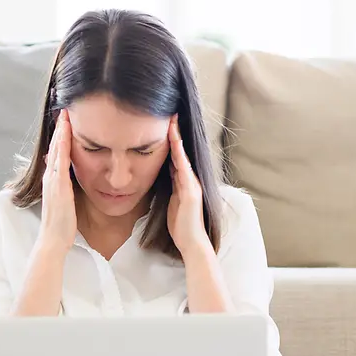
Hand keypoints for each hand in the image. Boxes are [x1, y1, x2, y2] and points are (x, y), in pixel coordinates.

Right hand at [39, 109, 76, 252]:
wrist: (52, 240)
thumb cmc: (61, 225)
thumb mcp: (62, 201)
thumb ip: (63, 188)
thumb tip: (64, 177)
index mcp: (52, 180)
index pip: (56, 153)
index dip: (60, 136)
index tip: (67, 120)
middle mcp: (50, 177)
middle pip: (55, 146)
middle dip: (60, 128)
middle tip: (66, 109)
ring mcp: (53, 180)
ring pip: (56, 149)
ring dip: (61, 131)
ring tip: (66, 113)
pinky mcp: (59, 185)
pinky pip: (61, 160)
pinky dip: (63, 144)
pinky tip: (67, 132)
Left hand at [166, 116, 207, 254]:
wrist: (192, 242)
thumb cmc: (180, 226)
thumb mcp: (172, 201)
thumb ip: (170, 187)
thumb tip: (163, 174)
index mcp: (184, 182)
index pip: (176, 156)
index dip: (170, 140)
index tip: (165, 124)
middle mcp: (190, 179)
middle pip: (180, 151)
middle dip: (175, 132)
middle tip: (170, 113)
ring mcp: (192, 184)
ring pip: (182, 156)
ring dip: (176, 138)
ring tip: (172, 120)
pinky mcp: (190, 191)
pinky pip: (183, 168)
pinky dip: (179, 154)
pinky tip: (174, 142)